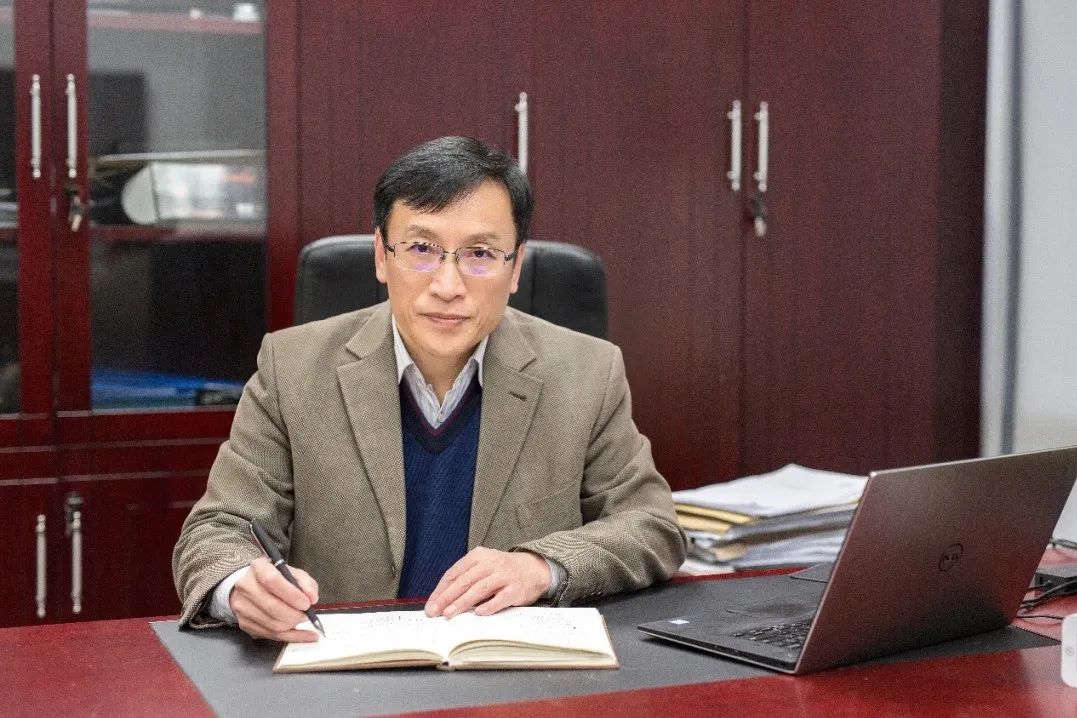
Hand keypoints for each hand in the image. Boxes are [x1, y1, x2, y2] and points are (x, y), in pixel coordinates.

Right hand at [229, 557, 319, 641]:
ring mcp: (242, 607)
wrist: (251, 585)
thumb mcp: (292, 572)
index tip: (307, 603)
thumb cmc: (275, 578)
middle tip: (307, 615)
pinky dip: (291, 637)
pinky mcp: (244, 624)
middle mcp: (246, 587)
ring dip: (292, 625)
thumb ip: (305, 582)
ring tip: (303, 620)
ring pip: (272, 624)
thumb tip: (312, 598)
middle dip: (295, 614)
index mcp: (258, 568)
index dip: (292, 595)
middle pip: (272, 607)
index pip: (272, 581)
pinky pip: (270, 635)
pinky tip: (305, 635)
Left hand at [425, 547, 550, 617]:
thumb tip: (441, 600)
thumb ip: (465, 578)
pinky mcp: (516, 588)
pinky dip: (488, 606)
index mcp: (478, 556)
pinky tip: (478, 614)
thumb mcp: (483, 566)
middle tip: (434, 612)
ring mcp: (504, 575)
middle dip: (447, 598)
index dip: (441, 590)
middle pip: (464, 581)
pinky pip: (500, 598)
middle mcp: (491, 563)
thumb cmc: (501, 571)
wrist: (534, 568)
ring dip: (462, 602)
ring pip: (479, 589)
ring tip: (449, 614)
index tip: (431, 604)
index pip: (454, 573)